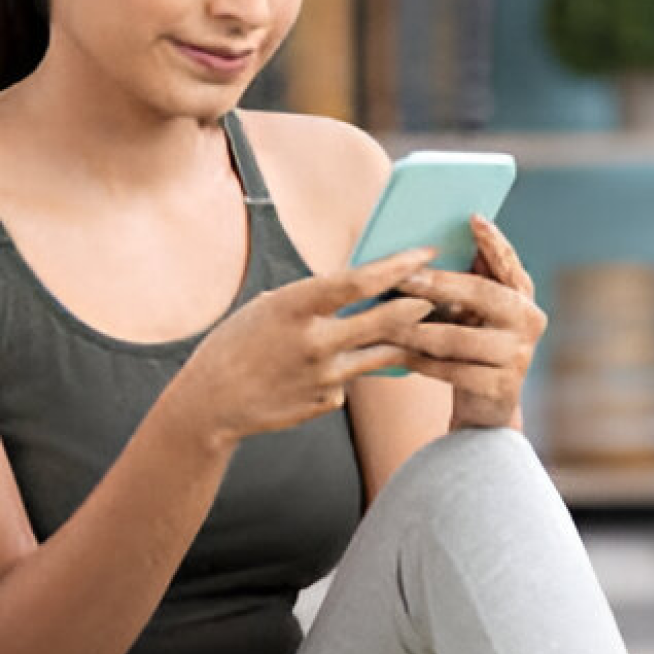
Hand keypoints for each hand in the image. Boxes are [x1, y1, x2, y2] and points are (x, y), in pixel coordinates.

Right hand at [169, 245, 439, 447]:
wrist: (211, 402)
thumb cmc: (237, 344)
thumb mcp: (269, 307)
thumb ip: (314, 298)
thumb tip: (359, 285)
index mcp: (294, 307)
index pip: (359, 281)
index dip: (398, 265)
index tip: (424, 252)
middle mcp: (313, 342)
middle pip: (385, 320)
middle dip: (420, 304)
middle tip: (443, 291)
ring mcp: (323, 377)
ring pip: (382, 354)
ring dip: (406, 339)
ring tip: (424, 324)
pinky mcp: (327, 402)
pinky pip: (353, 380)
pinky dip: (353, 370)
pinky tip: (336, 368)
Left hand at [389, 214, 546, 431]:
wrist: (484, 411)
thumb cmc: (469, 350)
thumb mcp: (472, 314)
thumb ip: (464, 284)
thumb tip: (425, 249)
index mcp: (522, 296)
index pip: (508, 262)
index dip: (493, 242)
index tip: (473, 218)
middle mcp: (529, 321)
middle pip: (481, 294)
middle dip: (438, 284)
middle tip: (402, 276)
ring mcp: (518, 355)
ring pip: (457, 338)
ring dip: (415, 330)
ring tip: (384, 321)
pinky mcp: (501, 387)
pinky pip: (451, 370)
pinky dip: (420, 362)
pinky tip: (396, 355)